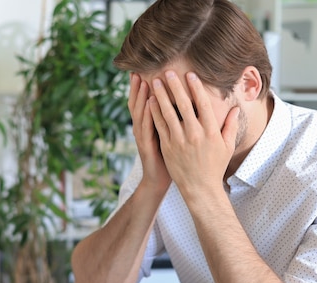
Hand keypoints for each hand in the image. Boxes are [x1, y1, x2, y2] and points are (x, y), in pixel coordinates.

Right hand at [128, 73, 170, 191]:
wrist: (158, 179)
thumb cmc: (167, 158)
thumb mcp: (167, 135)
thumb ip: (170, 119)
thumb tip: (180, 102)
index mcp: (148, 125)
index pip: (144, 102)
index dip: (142, 87)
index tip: (144, 70)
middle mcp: (142, 128)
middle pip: (137, 104)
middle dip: (137, 87)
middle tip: (137, 70)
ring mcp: (142, 137)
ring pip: (139, 113)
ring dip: (141, 97)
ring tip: (142, 81)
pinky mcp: (146, 146)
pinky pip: (146, 127)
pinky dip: (147, 114)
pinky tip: (150, 103)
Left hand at [148, 71, 238, 197]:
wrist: (200, 188)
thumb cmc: (215, 167)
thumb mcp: (227, 147)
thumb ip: (231, 126)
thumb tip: (235, 109)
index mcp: (211, 131)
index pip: (203, 104)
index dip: (196, 88)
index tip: (190, 75)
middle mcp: (194, 134)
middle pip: (184, 105)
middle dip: (175, 86)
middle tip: (167, 72)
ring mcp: (179, 140)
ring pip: (168, 113)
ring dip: (161, 95)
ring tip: (155, 82)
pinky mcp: (167, 147)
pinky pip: (160, 126)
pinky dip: (154, 113)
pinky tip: (151, 101)